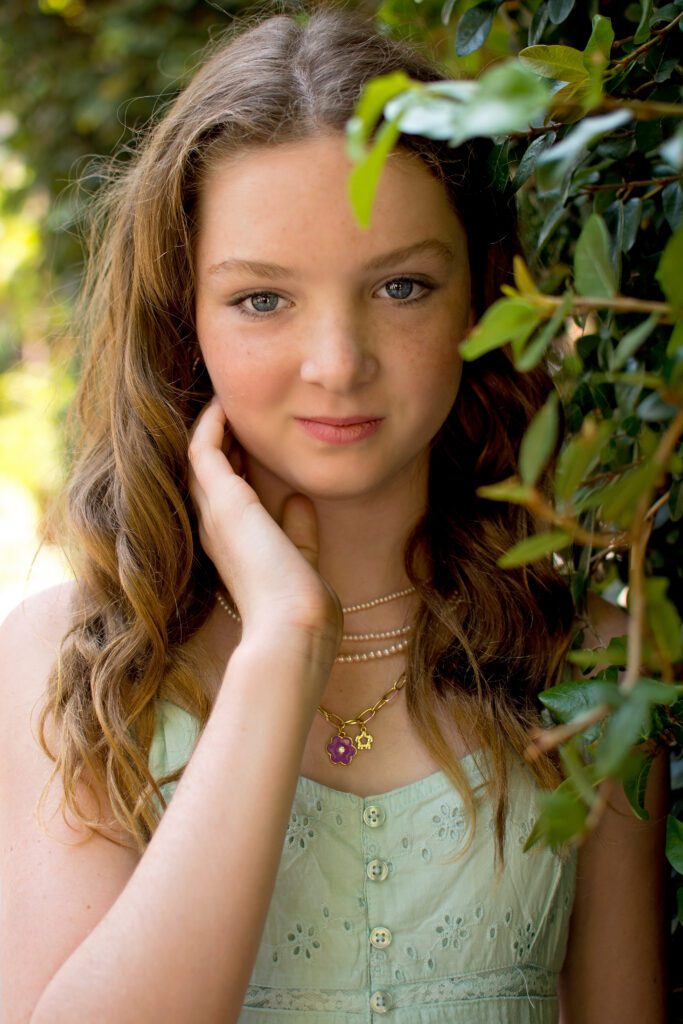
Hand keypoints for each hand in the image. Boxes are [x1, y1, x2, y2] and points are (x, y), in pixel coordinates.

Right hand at [187, 396, 341, 648]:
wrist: (294, 623)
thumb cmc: (299, 602)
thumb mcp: (300, 558)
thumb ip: (298, 531)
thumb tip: (300, 500)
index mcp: (230, 540)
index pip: (221, 490)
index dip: (230, 459)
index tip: (247, 434)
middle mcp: (214, 525)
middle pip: (204, 470)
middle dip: (217, 436)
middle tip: (233, 405)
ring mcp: (213, 513)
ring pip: (197, 456)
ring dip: (209, 425)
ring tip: (225, 396)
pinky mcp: (223, 501)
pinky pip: (203, 450)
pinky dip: (210, 425)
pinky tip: (224, 404)